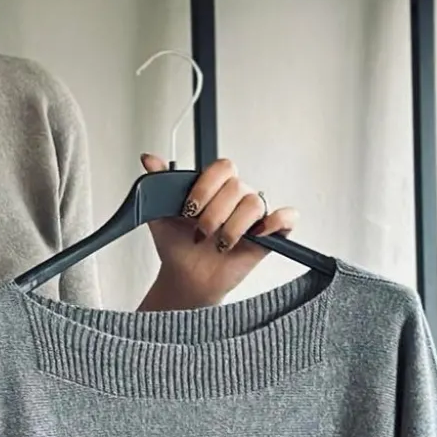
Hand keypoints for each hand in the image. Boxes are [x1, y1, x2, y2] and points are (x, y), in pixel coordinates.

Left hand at [139, 152, 298, 307]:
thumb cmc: (178, 246)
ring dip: (232, 227)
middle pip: (238, 186)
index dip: (207, 187)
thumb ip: (158, 183)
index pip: (223, 167)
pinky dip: (277, 221)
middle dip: (214, 213)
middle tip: (201, 233)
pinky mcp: (270, 235)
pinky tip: (257, 233)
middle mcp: (237, 197)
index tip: (189, 210)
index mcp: (216, 187)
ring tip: (219, 243)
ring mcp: (254, 216)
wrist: (185, 277)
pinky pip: (288, 218)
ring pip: (255, 203)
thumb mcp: (160, 213)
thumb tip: (149, 158)